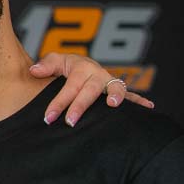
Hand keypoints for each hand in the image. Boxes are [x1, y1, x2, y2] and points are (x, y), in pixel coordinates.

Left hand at [29, 52, 152, 125]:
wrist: (81, 66)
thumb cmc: (65, 67)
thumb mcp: (56, 62)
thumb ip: (46, 65)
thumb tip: (34, 71)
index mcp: (81, 68)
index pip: (69, 86)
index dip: (58, 102)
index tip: (48, 117)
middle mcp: (98, 74)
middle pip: (90, 90)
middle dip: (80, 105)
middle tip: (70, 122)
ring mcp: (110, 82)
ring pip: (115, 88)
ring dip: (117, 95)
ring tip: (114, 105)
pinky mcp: (117, 91)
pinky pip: (131, 96)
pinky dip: (140, 101)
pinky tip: (149, 108)